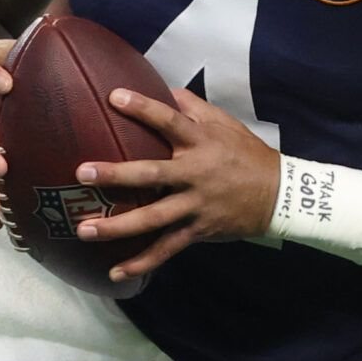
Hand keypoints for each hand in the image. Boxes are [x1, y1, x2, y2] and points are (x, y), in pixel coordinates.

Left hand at [72, 88, 281, 282]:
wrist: (280, 194)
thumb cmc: (247, 154)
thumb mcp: (225, 124)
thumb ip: (193, 107)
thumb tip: (164, 88)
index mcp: (200, 141)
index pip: (169, 120)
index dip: (142, 108)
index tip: (113, 97)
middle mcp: (195, 173)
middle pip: (151, 174)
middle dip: (115, 174)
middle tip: (81, 173)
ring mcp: (196, 205)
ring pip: (153, 217)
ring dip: (117, 225)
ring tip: (84, 229)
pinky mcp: (198, 230)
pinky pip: (167, 248)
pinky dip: (142, 263)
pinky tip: (117, 272)